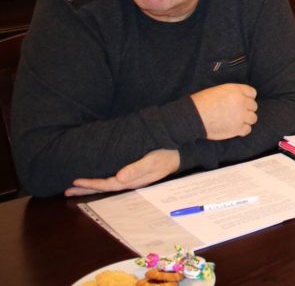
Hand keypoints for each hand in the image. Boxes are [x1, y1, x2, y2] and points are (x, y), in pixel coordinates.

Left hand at [65, 149, 180, 195]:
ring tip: (75, 187)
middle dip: (86, 189)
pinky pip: (113, 178)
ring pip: (107, 184)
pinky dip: (101, 180)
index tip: (75, 181)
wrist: (180, 152)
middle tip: (67, 189)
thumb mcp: (153, 161)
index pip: (107, 184)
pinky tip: (96, 178)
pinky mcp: (133, 172)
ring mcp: (131, 178)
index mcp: (132, 181)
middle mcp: (129, 182)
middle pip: (104, 188)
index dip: (91, 184)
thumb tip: (119, 178)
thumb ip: (137, 169)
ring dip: (91, 186)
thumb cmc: (166, 155)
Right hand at [191, 83, 257, 139]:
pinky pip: (247, 130)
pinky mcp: (237, 129)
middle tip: (237, 113)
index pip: (252, 93)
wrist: (193, 117)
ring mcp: (240, 116)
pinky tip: (235, 128)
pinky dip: (242, 130)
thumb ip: (232, 93)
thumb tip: (239, 98)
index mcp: (236, 90)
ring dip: (246, 120)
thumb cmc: (201, 103)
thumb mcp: (219, 90)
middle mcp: (241, 102)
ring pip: (253, 118)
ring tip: (237, 121)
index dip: (248, 98)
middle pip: (253, 106)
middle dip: (247, 109)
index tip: (243, 102)